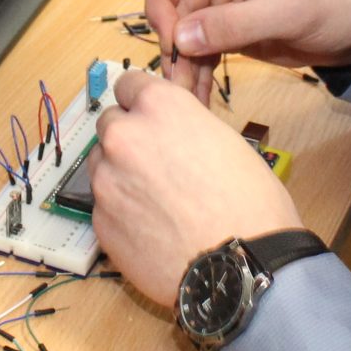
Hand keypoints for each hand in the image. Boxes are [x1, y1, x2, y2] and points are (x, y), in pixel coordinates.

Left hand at [90, 70, 301, 306]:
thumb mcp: (225, 140)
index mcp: (160, 106)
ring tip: (156, 200)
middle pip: (110, 123)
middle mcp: (124, 136)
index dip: (142, 102)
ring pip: (101, 164)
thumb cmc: (250, 202)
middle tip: (157, 163)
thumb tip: (169, 134)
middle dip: (129, 137)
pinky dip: (121, 211)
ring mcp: (106, 181)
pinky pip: (104, 205)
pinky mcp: (100, 222)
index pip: (129, 84)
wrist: (239, 266)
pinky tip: (152, 228)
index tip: (151, 117)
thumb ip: (184, 127)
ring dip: (120, 173)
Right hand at [143, 0, 350, 97]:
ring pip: (184, 28)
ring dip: (182, 62)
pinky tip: (199, 95)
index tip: (168, 38)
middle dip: (172, 40)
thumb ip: (234, 24)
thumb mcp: (290, 10)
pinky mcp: (232, 22)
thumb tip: (181, 39)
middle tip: (176, 80)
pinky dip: (198, 69)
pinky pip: (202, 45)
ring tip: (187, 97)